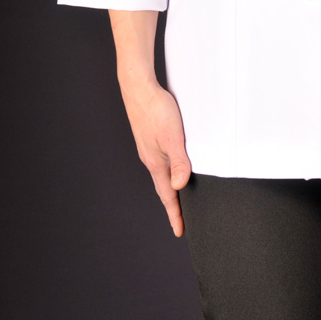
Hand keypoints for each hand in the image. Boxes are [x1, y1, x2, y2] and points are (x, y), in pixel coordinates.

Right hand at [118, 76, 191, 236]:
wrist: (138, 87)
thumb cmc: (156, 109)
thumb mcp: (172, 136)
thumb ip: (178, 160)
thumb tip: (180, 186)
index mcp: (155, 163)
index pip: (168, 195)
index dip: (175, 214)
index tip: (180, 232)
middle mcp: (151, 158)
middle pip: (164, 187)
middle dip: (173, 204)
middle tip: (182, 219)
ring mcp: (149, 148)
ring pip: (162, 173)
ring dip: (171, 186)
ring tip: (180, 195)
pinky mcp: (150, 136)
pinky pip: (161, 160)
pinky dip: (169, 169)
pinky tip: (174, 162)